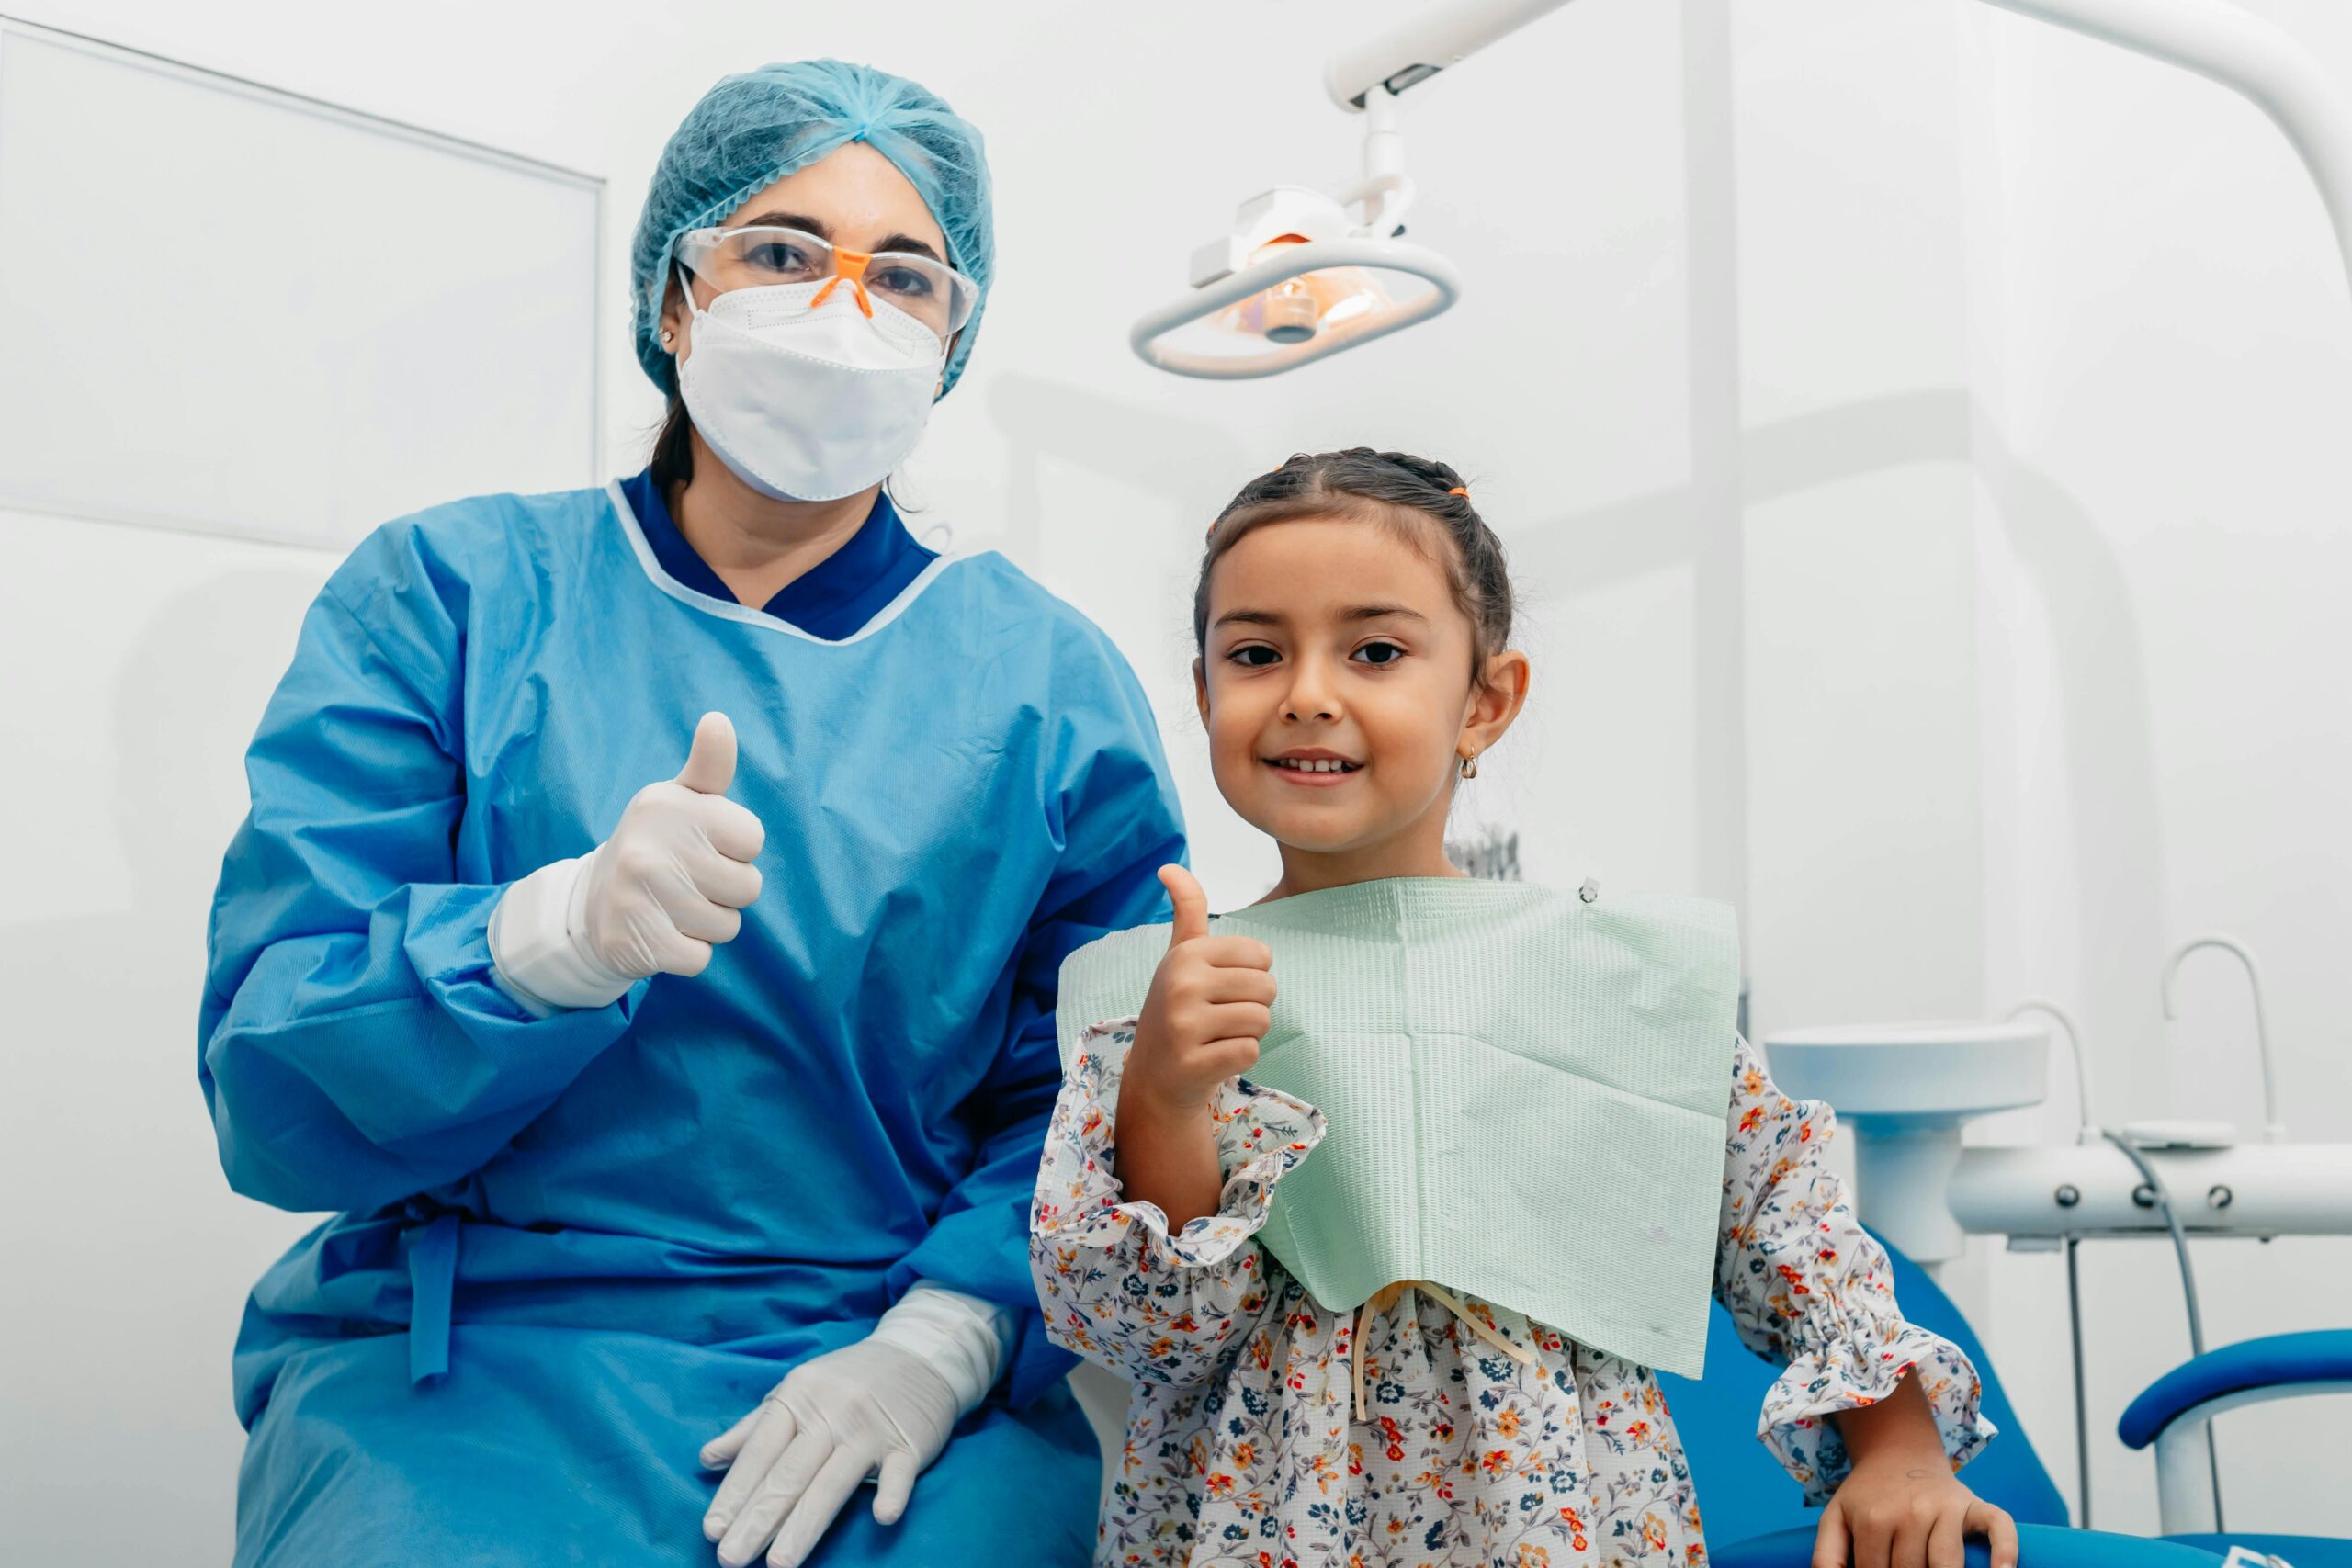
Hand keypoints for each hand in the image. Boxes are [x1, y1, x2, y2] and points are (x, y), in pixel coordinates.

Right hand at [576, 711, 765, 982]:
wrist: (591, 903)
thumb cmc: (657, 844)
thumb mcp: (681, 799)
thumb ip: (709, 765)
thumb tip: (719, 720)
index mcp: (667, 806)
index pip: (753, 838)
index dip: (736, 849)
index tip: (702, 846)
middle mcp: (649, 847)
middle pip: (748, 887)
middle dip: (726, 891)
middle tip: (688, 882)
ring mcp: (638, 895)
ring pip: (727, 926)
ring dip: (708, 924)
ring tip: (674, 907)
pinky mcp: (634, 940)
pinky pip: (701, 958)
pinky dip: (688, 953)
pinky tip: (663, 932)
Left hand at [701, 1337, 960, 1567]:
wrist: (920, 1352)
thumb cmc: (849, 1378)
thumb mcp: (797, 1389)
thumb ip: (754, 1427)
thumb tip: (707, 1459)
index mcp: (798, 1396)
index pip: (760, 1452)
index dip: (734, 1492)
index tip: (711, 1530)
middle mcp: (831, 1412)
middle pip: (789, 1473)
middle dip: (758, 1519)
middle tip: (730, 1558)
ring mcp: (870, 1429)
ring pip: (832, 1482)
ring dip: (804, 1525)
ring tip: (778, 1564)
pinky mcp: (909, 1443)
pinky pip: (899, 1472)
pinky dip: (892, 1493)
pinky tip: (882, 1517)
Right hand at [1123, 865, 1275, 1117]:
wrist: (1155, 1078)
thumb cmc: (1179, 1009)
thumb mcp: (1181, 957)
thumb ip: (1187, 911)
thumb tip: (1168, 866)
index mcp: (1185, 954)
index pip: (1262, 955)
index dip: (1252, 976)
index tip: (1220, 989)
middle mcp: (1180, 984)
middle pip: (1267, 988)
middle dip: (1254, 1006)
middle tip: (1220, 1018)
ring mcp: (1184, 1025)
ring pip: (1262, 1020)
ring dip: (1247, 1033)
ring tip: (1216, 1037)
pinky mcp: (1193, 1063)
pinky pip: (1250, 1051)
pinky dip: (1239, 1058)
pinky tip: (1212, 1058)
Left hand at [1814, 1455, 2016, 1567]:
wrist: (1898, 1451)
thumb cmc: (1867, 1496)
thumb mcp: (1836, 1519)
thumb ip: (1827, 1556)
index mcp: (1875, 1520)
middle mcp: (1913, 1513)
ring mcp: (1947, 1508)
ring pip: (1949, 1565)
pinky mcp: (1976, 1505)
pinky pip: (1999, 1527)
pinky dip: (2005, 1551)